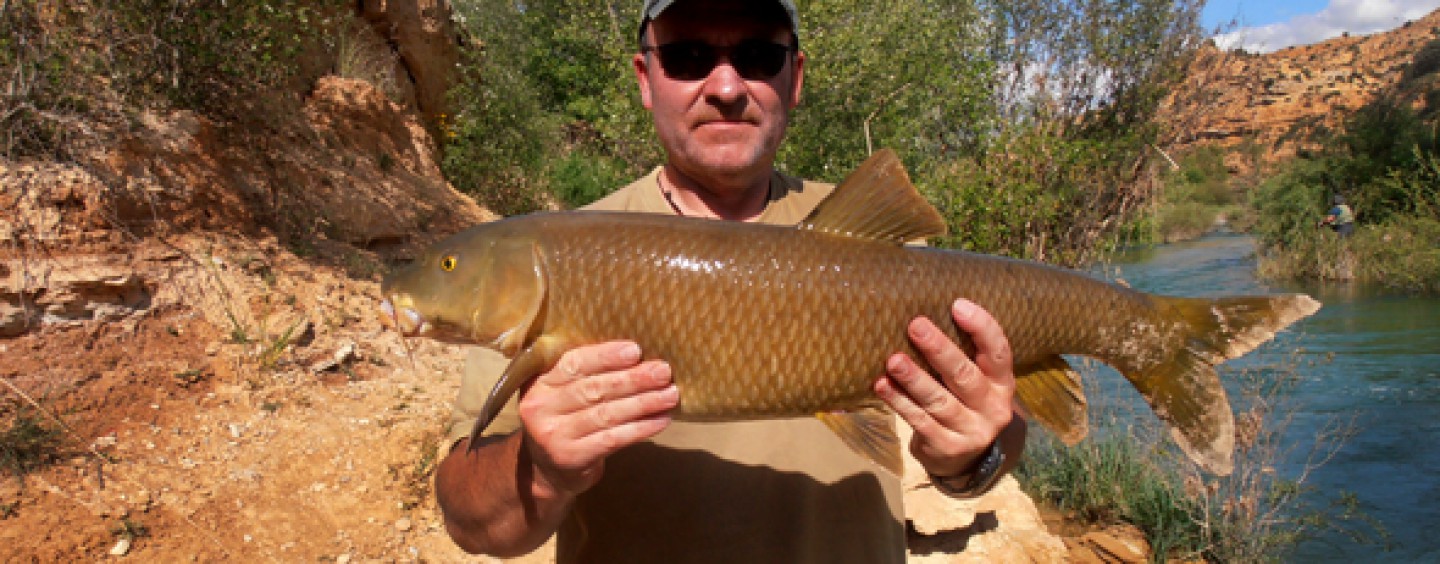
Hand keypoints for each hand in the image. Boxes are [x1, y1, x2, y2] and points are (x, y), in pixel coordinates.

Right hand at [517, 341, 677, 498]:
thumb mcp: (563, 394)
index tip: (636, 350)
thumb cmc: (566, 420)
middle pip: (594, 389)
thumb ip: (587, 374)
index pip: (574, 364)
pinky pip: (612, 439)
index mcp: (539, 382)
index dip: (605, 356)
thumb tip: (639, 356)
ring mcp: (554, 435)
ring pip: (606, 414)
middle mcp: (540, 408)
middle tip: (663, 372)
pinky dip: (640, 428)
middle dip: (633, 379)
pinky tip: (661, 420)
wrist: (547, 470)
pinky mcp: (570, 457)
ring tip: (670, 394)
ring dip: (643, 403)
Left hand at [874, 299, 1016, 477]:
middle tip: (915, 325)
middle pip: (965, 375)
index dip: (981, 327)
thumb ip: (962, 354)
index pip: (999, 352)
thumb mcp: (975, 380)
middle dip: (939, 349)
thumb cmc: (963, 402)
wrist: (966, 458)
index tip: (957, 305)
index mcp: (1003, 383)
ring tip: (894, 360)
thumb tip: (924, 316)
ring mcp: (972, 431)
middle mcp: (993, 408)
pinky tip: (883, 385)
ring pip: (940, 401)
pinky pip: (920, 422)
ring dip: (914, 379)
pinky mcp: (948, 448)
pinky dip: (900, 402)